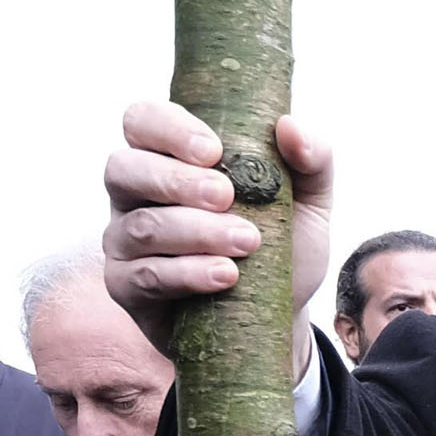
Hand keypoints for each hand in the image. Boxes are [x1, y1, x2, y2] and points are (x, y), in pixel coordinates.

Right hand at [99, 100, 333, 377]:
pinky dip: (187, 274)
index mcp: (168, 156)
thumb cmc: (284, 245)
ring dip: (195, 231)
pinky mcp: (126, 287)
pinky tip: (225, 276)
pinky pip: (144, 276)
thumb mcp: (308, 202)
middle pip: (124, 168)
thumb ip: (311, 160)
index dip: (169, 129)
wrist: (280, 313)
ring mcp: (125, 240)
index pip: (143, 122)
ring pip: (141, 226)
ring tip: (247, 242)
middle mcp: (136, 193)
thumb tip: (289, 126)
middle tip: (226, 195)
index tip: (214, 151)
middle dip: (176, 180)